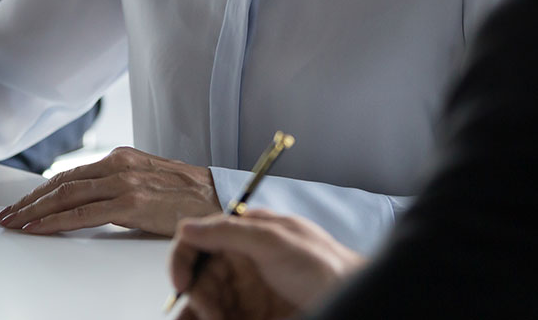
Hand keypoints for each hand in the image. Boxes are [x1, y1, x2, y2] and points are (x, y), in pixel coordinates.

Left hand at [0, 146, 218, 235]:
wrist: (219, 199)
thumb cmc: (187, 195)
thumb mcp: (146, 181)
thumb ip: (117, 187)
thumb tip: (86, 202)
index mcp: (120, 158)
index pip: (68, 174)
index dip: (40, 191)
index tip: (19, 205)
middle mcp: (118, 165)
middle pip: (61, 184)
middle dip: (28, 202)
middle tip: (6, 216)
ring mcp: (124, 183)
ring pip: (66, 196)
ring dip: (34, 212)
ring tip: (14, 224)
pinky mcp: (132, 203)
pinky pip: (84, 213)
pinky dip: (56, 221)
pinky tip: (39, 229)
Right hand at [169, 210, 364, 319]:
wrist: (356, 301)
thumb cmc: (323, 265)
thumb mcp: (274, 239)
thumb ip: (228, 231)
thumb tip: (187, 226)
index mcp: (242, 237)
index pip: (197, 241)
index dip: (183, 258)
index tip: (182, 282)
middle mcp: (240, 265)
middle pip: (198, 277)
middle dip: (196, 295)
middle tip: (212, 312)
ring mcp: (245, 295)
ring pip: (205, 305)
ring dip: (198, 313)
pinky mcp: (252, 317)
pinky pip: (220, 319)